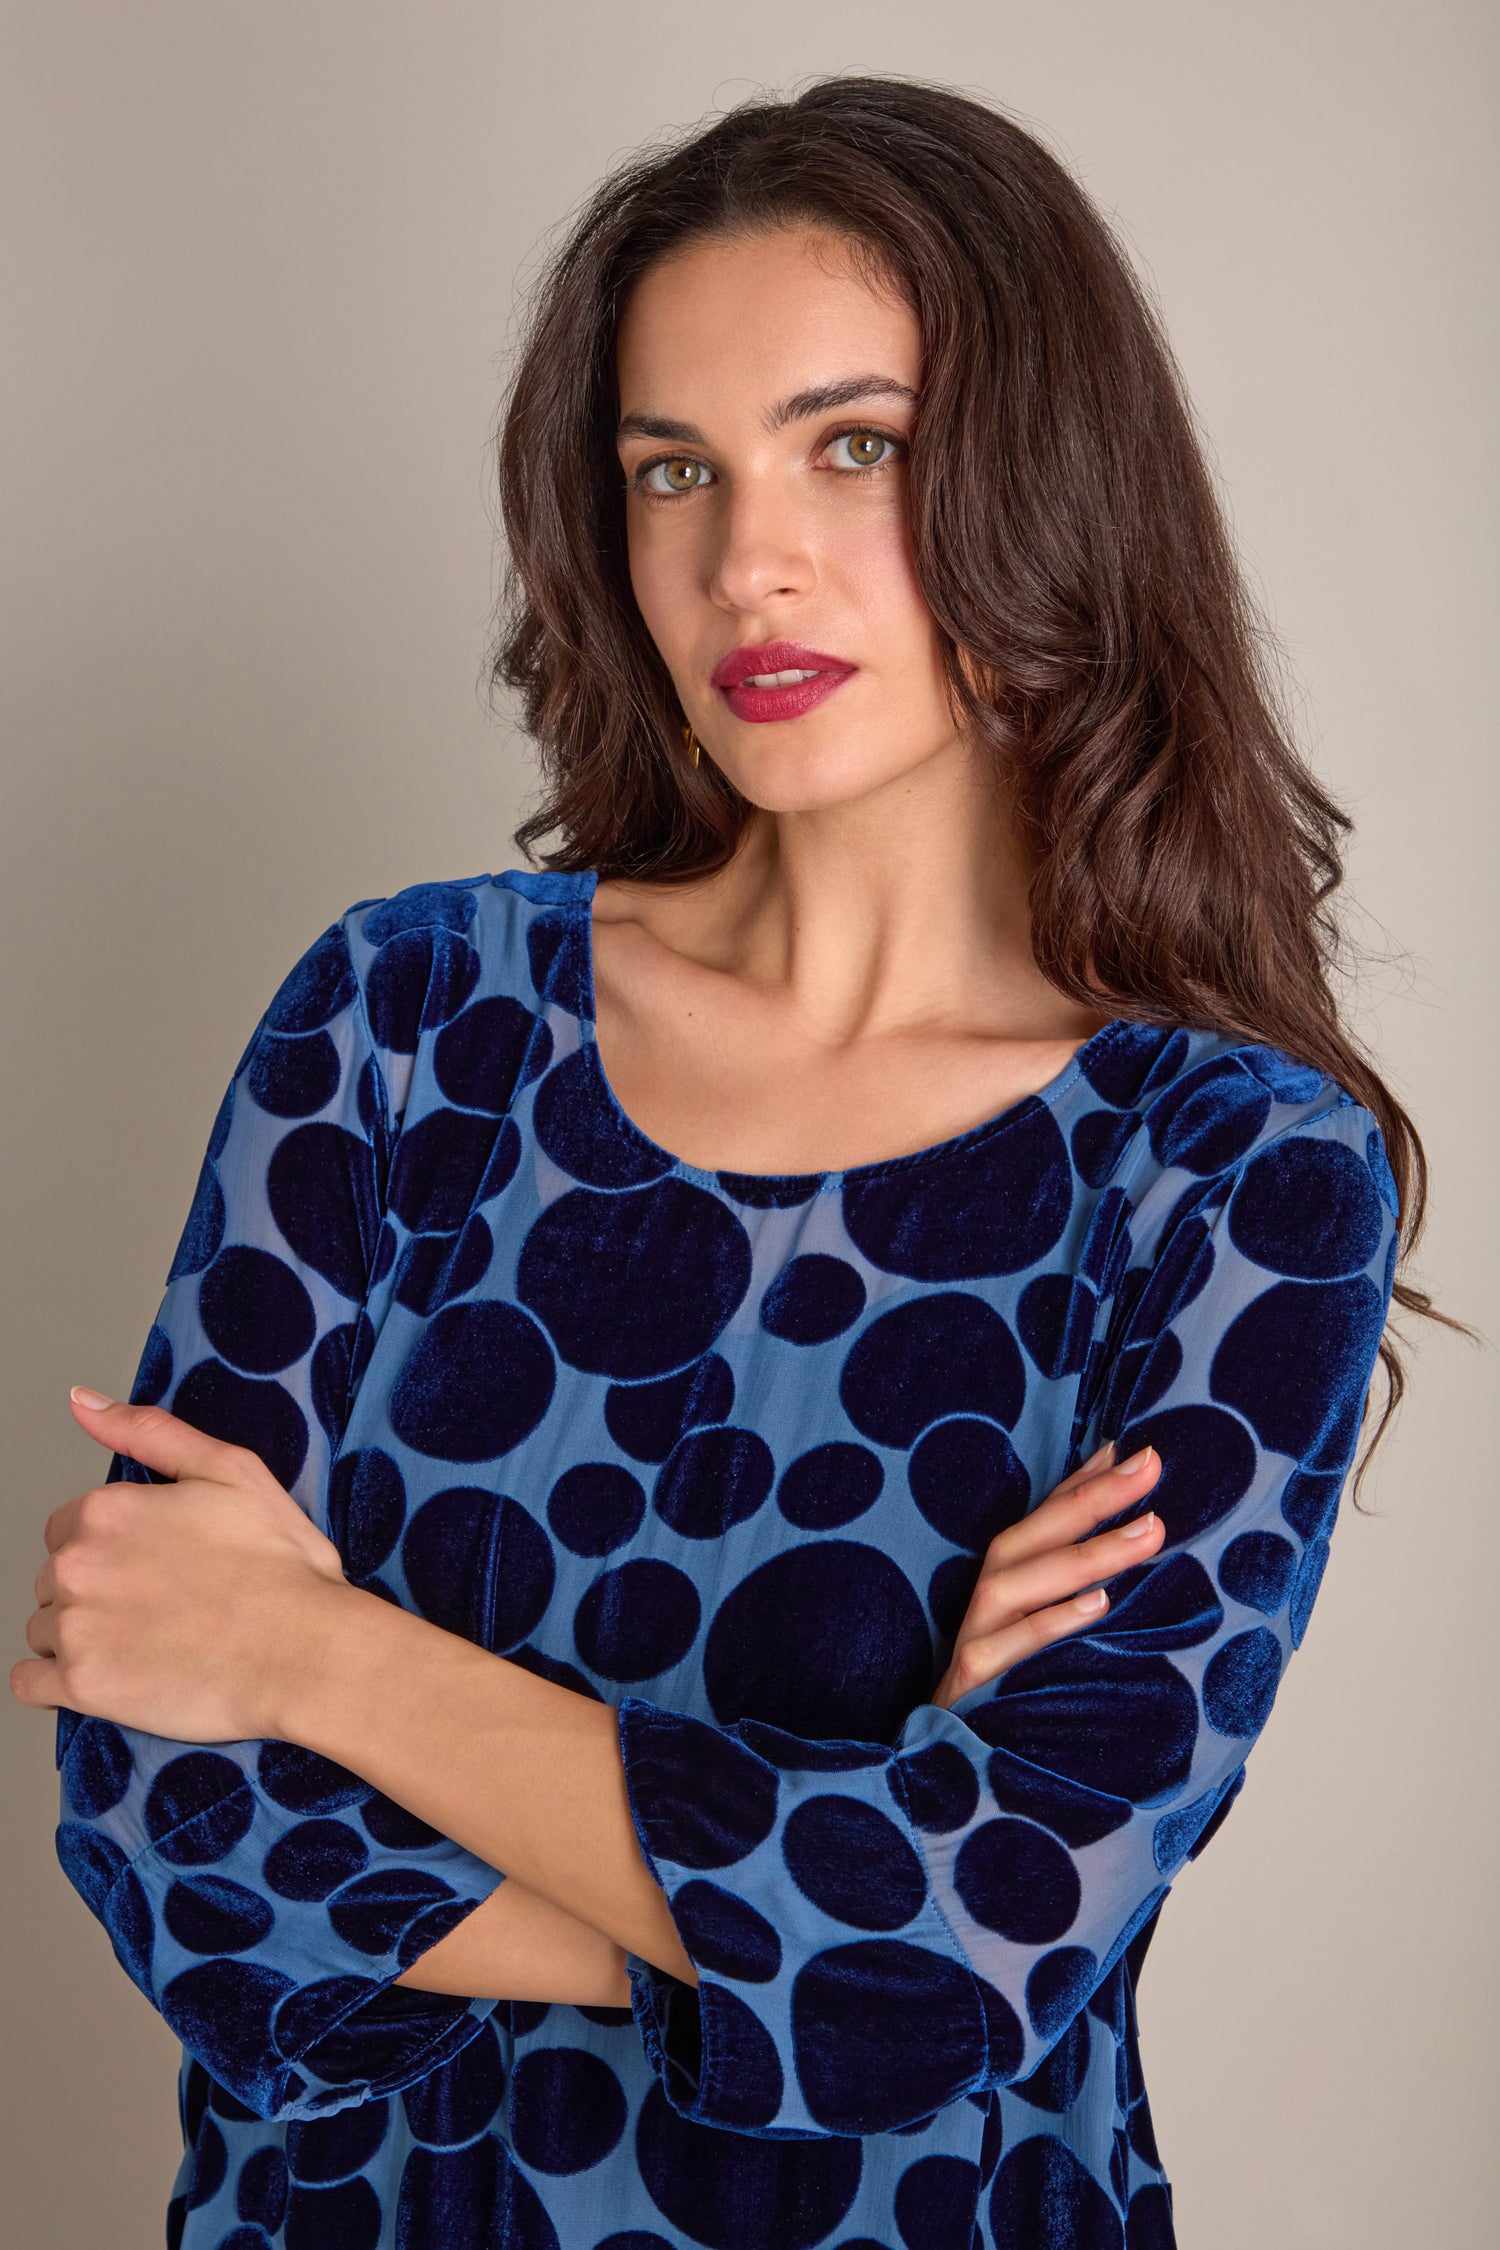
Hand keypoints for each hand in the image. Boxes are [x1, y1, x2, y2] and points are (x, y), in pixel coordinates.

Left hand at [9, 1389, 351, 1741]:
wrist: (305, 1652)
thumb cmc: (279, 1566)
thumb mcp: (230, 1471)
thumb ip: (148, 1432)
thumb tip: (82, 1402)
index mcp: (106, 1510)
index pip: (68, 1527)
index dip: (113, 1545)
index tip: (154, 1564)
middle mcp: (78, 1565)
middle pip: (55, 1578)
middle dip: (96, 1589)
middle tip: (161, 1604)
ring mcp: (75, 1629)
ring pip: (45, 1628)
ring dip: (81, 1635)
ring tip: (148, 1641)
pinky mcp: (81, 1688)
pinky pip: (29, 1683)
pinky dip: (56, 1682)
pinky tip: (108, 1674)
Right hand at [930, 1441, 1165, 1707]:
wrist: (955, 1775)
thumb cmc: (1015, 1695)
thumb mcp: (1047, 1635)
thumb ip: (1082, 1583)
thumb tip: (1136, 1531)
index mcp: (1005, 1585)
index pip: (1043, 1519)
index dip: (1085, 1482)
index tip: (1137, 1451)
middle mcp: (984, 1603)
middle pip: (1028, 1536)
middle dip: (1090, 1500)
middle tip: (1150, 1468)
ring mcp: (973, 1641)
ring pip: (1016, 1583)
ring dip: (1085, 1554)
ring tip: (1149, 1532)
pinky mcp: (970, 1685)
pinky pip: (1006, 1648)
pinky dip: (1051, 1623)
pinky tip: (1099, 1604)